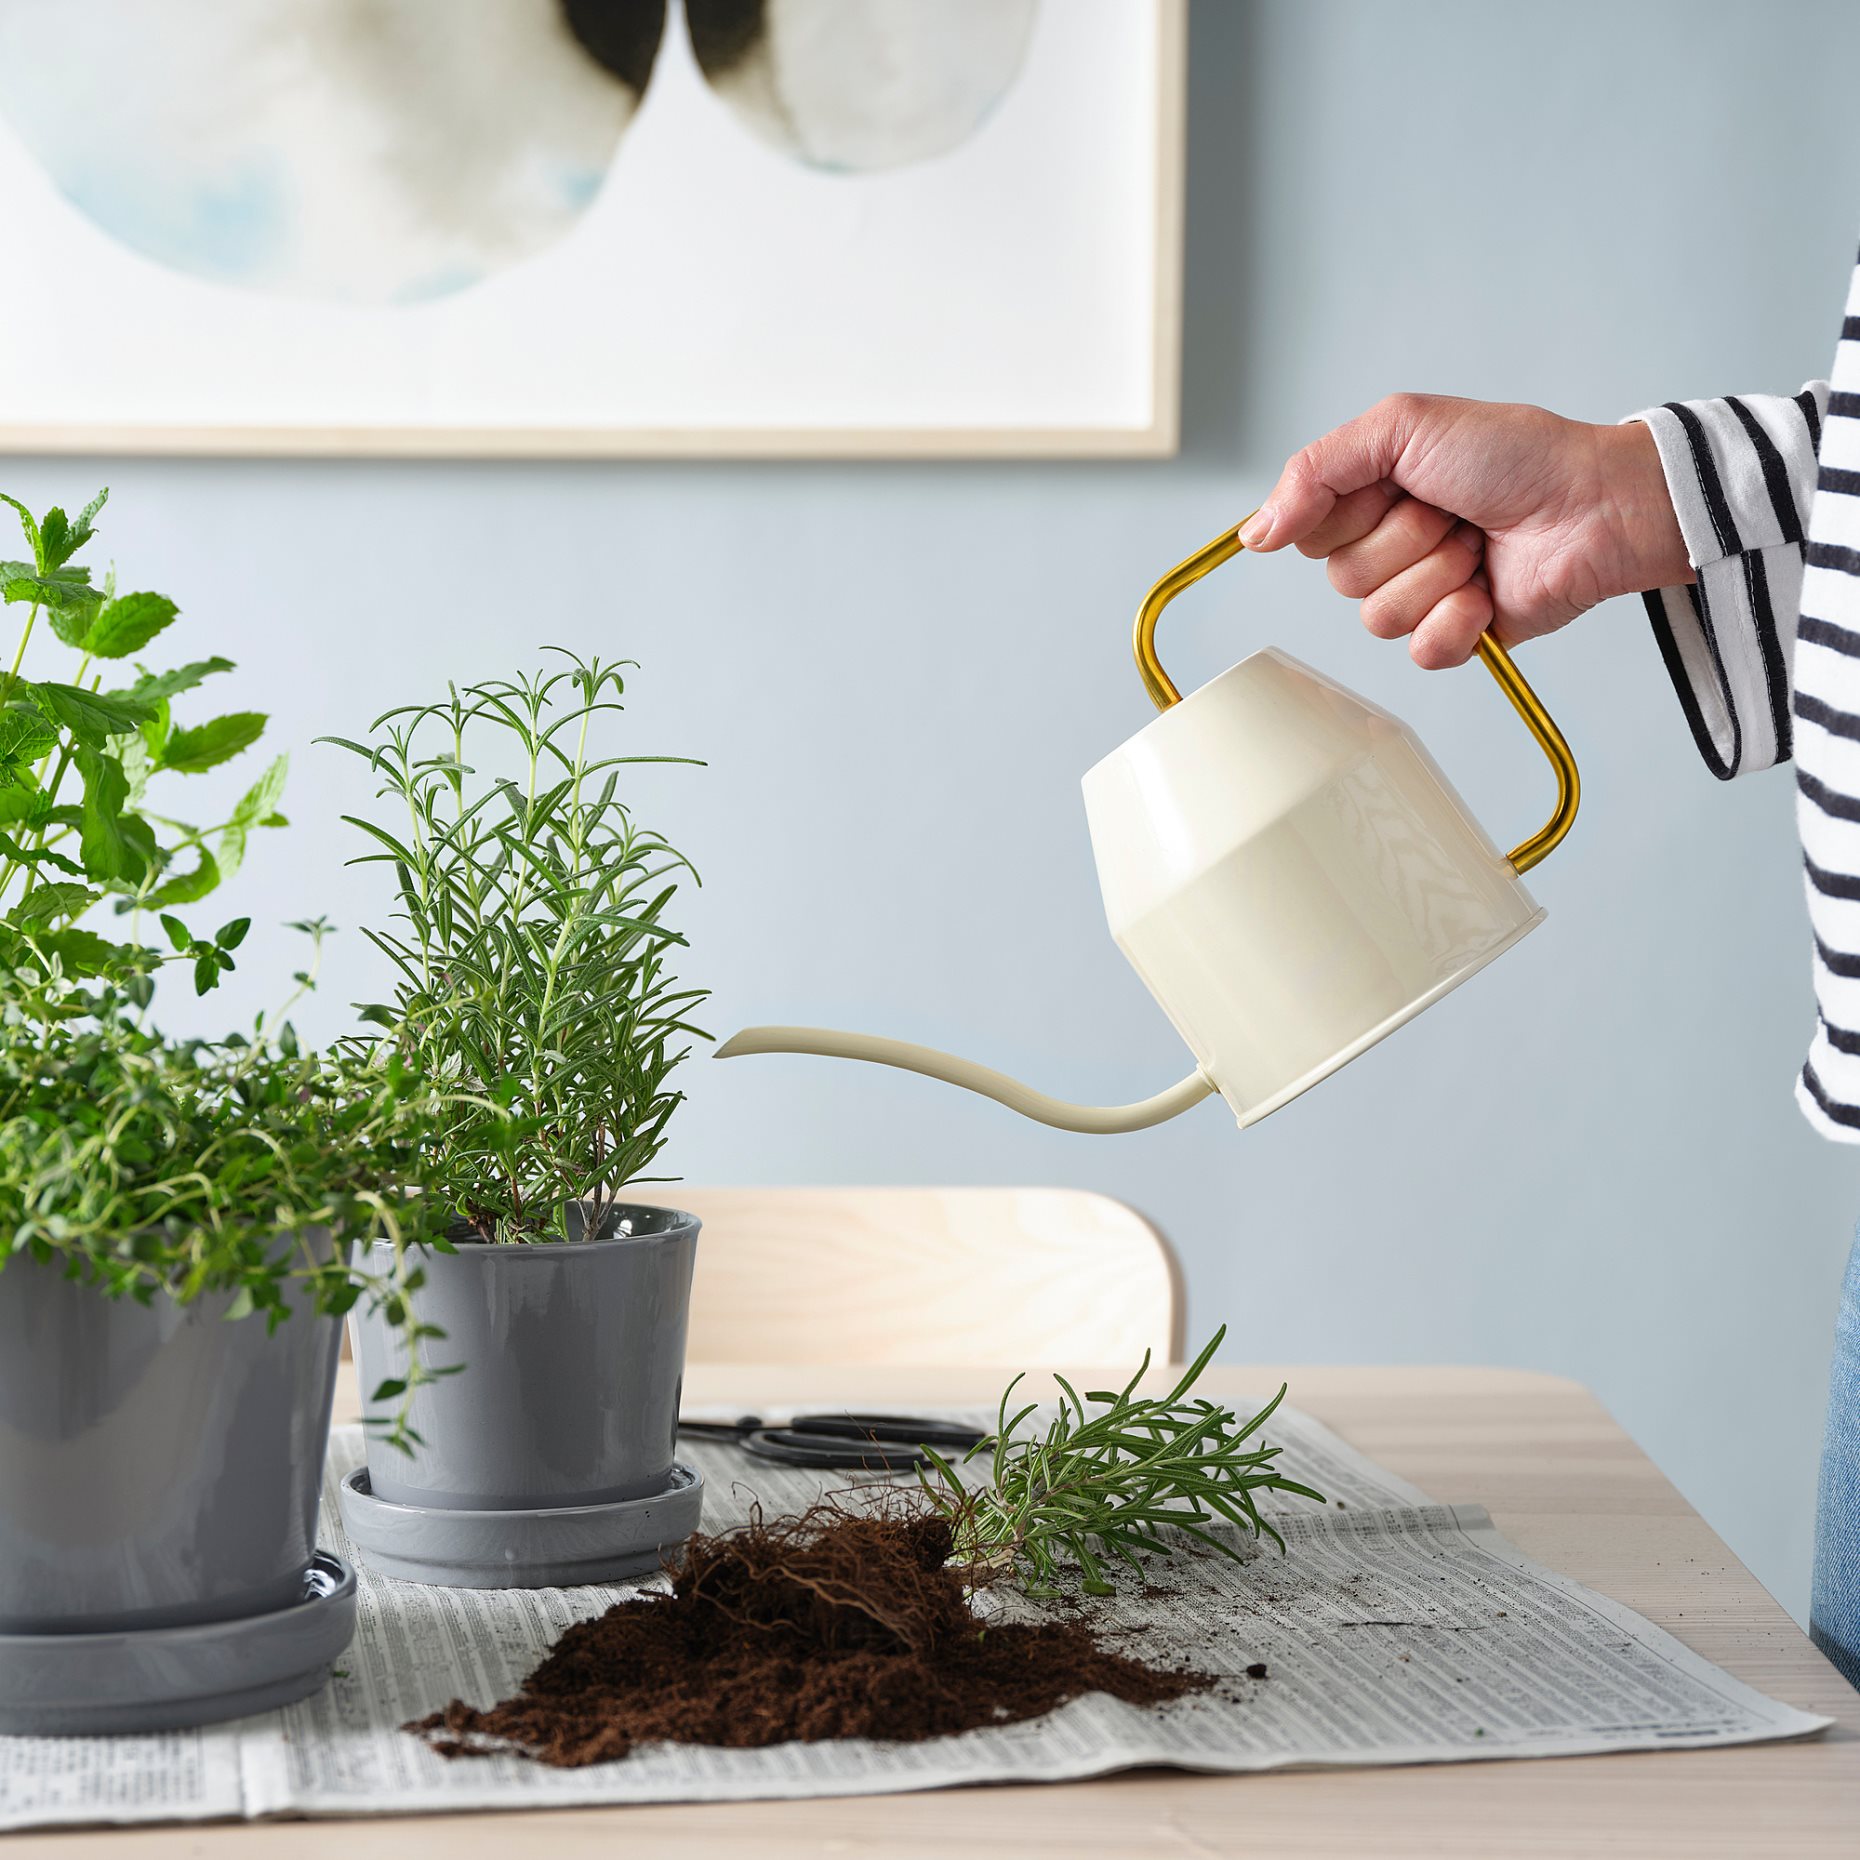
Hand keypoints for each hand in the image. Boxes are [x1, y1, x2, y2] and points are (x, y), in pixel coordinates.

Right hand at [1241, 394, 1690, 667]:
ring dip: (1437, 573)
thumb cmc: (1516, 454)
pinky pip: (1419, 652)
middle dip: (1404, 538)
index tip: (1400, 481)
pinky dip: (1458, 620)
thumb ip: (1314, 471)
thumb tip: (1254, 534)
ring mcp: (1421, 594)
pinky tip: (1488, 590)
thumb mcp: (1402, 427)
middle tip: (1453, 510)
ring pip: (1378, 617)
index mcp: (1369, 496)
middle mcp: (1387, 546)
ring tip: (1479, 543)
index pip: (1309, 531)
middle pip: (1341, 577)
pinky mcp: (1455, 637)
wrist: (1594, 504)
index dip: (1349, 511)